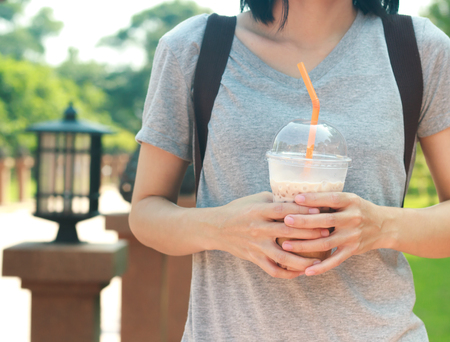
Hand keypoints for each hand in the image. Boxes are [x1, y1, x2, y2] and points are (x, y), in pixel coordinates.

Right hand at [212, 192, 330, 278]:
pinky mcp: (254, 258)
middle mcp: (258, 229)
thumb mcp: (255, 199)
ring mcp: (256, 246)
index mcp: (258, 211)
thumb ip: (276, 200)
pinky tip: (302, 272)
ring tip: (319, 260)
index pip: (284, 210)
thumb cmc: (239, 210)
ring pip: (284, 257)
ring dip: (303, 260)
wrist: (217, 228)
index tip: (320, 210)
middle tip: (327, 233)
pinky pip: (273, 270)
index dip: (302, 210)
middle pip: (288, 232)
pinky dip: (288, 274)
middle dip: (310, 233)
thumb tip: (301, 198)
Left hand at [280, 192, 388, 275]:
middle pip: (326, 221)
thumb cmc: (357, 209)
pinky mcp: (352, 250)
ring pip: (326, 242)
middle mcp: (353, 218)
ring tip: (286, 245)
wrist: (384, 226)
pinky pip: (335, 260)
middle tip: (285, 221)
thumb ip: (328, 199)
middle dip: (304, 221)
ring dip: (304, 245)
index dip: (314, 199)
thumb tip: (297, 196)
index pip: (331, 199)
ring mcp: (352, 236)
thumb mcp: (348, 199)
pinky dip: (321, 267)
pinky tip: (306, 271)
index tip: (296, 199)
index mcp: (350, 201)